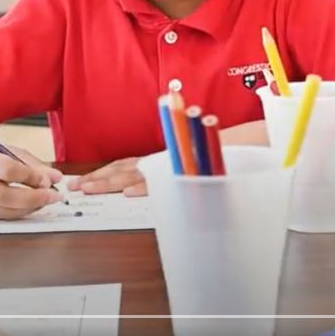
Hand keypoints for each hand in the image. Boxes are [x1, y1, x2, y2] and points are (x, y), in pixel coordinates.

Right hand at [0, 145, 62, 218]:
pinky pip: (1, 217)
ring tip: (47, 201)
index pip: (6, 169)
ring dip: (29, 208)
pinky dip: (21, 213)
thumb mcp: (12, 152)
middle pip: (2, 196)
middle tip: (54, 197)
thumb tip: (57, 178)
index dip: (29, 176)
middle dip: (32, 198)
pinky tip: (34, 206)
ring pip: (2, 211)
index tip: (47, 180)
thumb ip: (35, 165)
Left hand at [68, 121, 272, 195]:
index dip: (106, 173)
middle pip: (127, 168)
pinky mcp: (192, 168)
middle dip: (99, 178)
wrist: (259, 142)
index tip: (84, 182)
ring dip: (112, 182)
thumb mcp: (196, 161)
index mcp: (168, 155)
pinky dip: (147, 186)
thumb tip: (148, 188)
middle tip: (75, 188)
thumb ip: (175, 171)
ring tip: (90, 189)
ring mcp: (179, 162)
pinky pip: (166, 178)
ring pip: (140, 173)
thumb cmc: (230, 152)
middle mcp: (169, 156)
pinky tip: (128, 193)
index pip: (130, 164)